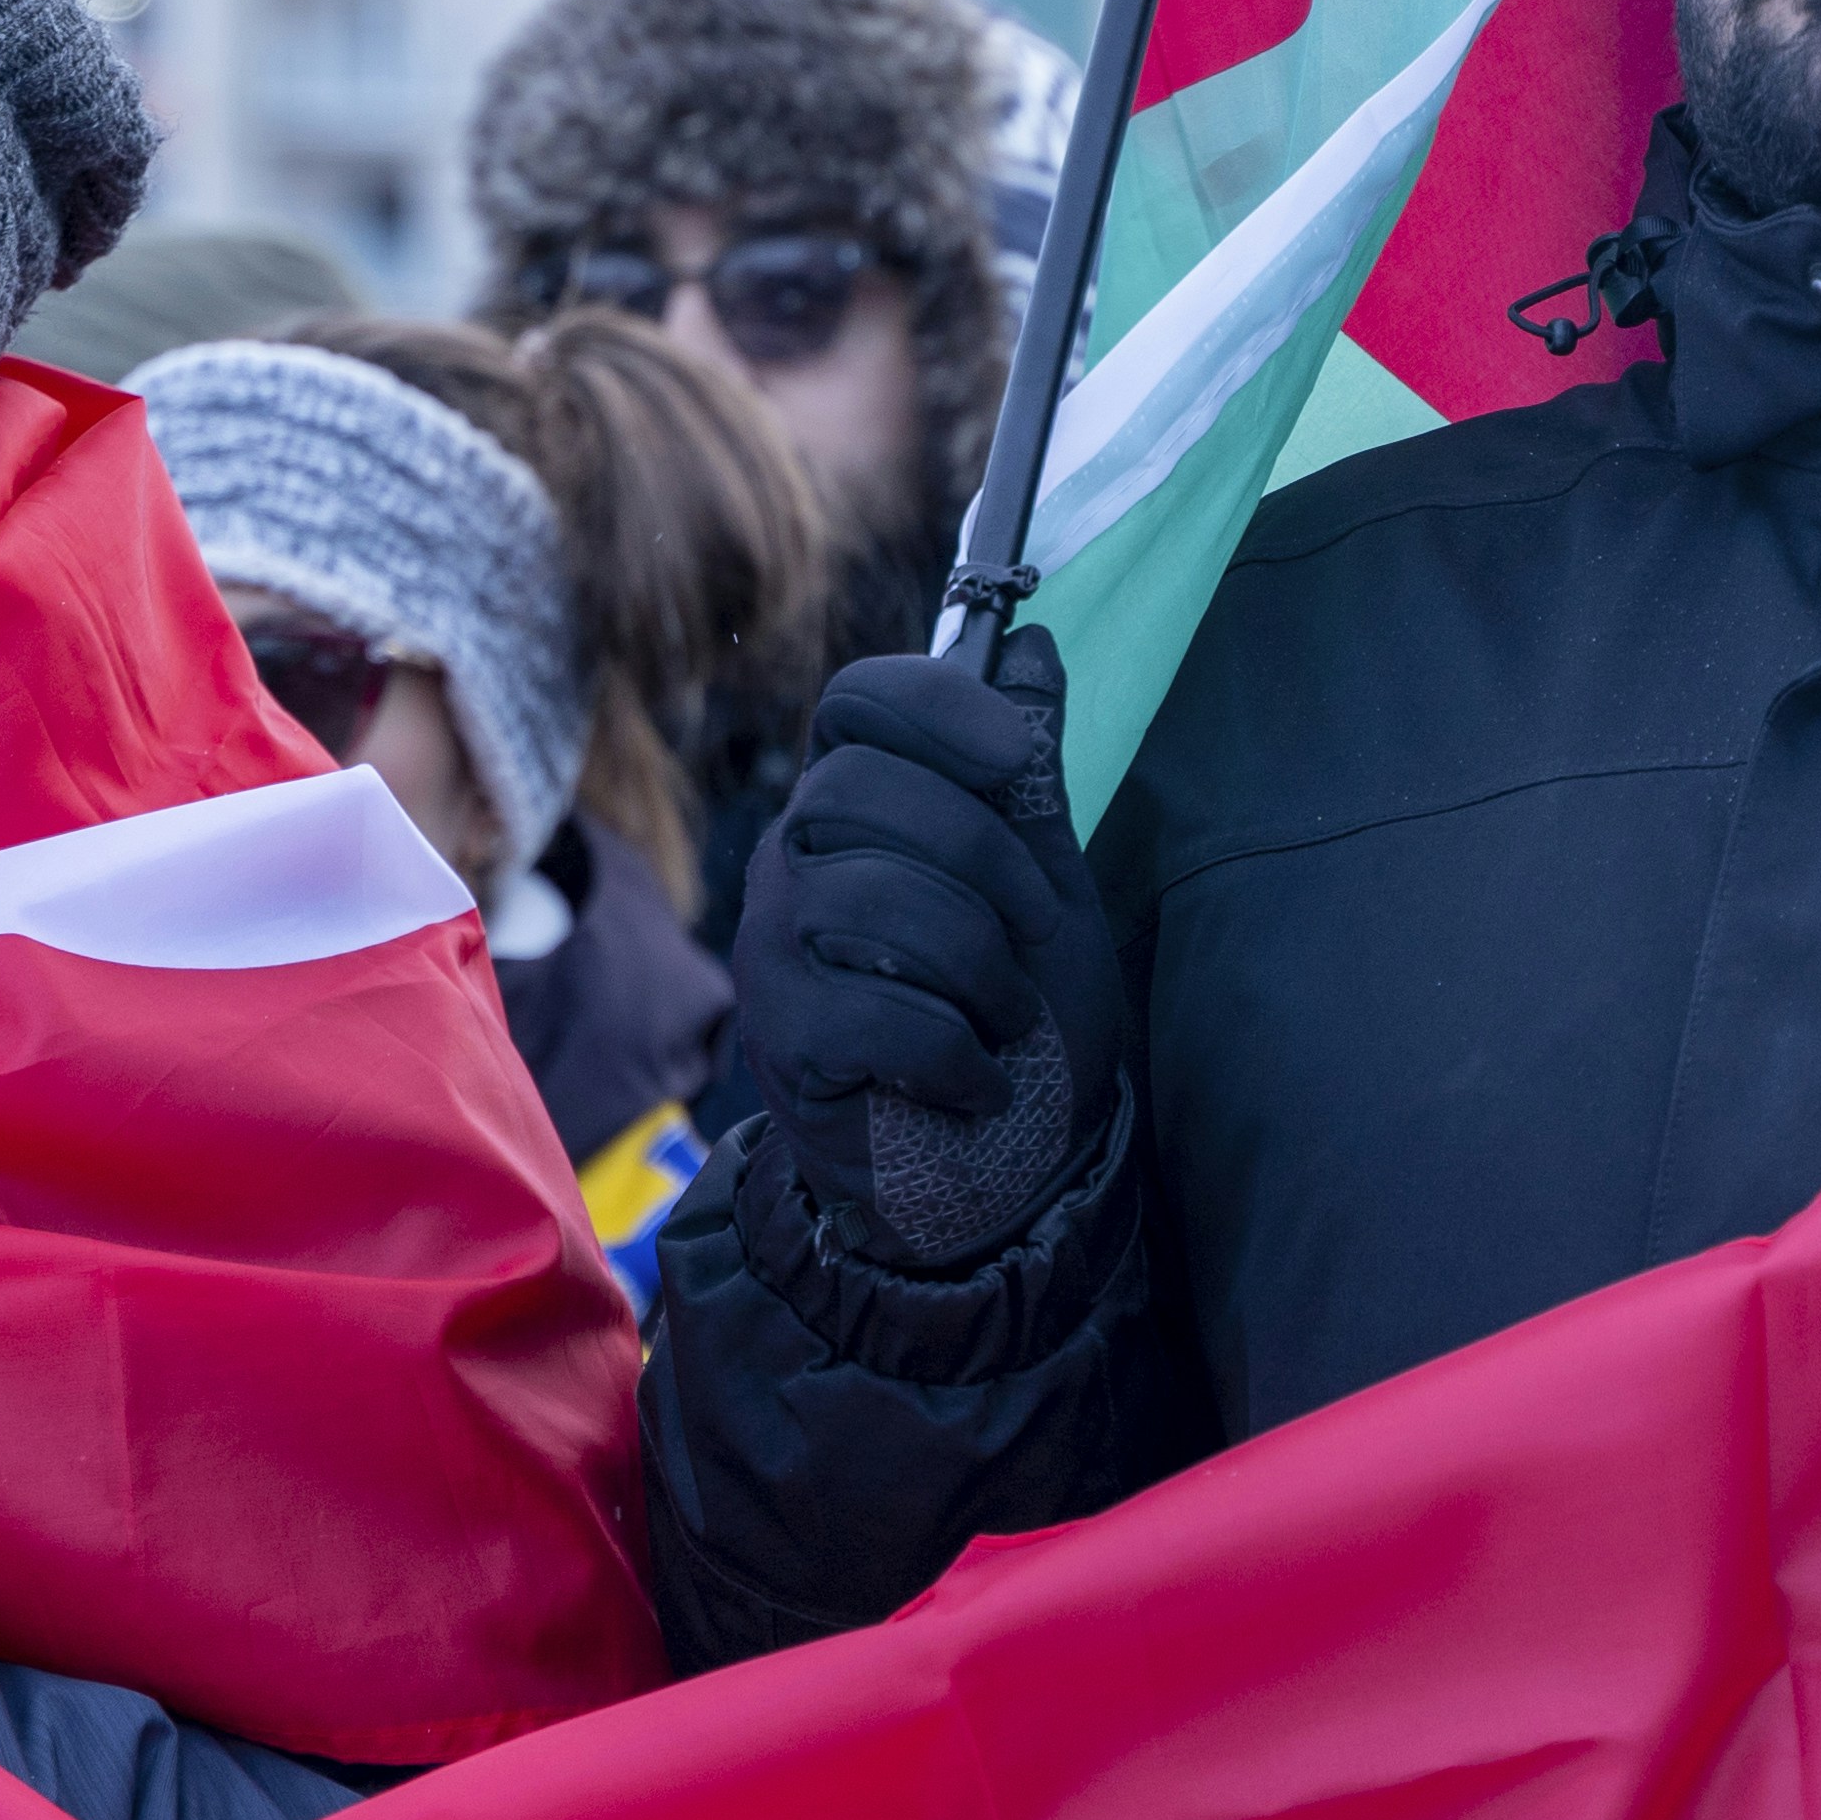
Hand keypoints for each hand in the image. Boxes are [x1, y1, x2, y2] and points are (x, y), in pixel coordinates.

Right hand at [731, 626, 1124, 1270]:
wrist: (1005, 1174)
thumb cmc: (1021, 1024)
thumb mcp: (1047, 886)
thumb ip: (1028, 777)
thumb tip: (1031, 645)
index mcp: (858, 808)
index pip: (856, 704)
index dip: (936, 708)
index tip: (1015, 761)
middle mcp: (795, 861)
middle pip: (860, 790)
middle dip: (983, 861)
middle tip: (1036, 935)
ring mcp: (774, 948)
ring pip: (870, 898)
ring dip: (978, 968)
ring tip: (1007, 1021)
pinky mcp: (779, 1037)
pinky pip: (871, 1009)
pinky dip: (954, 1053)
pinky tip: (973, 1082)